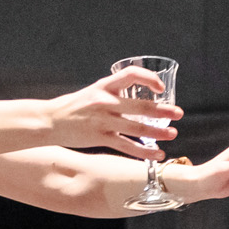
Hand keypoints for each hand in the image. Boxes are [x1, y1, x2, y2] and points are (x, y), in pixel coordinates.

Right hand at [44, 66, 184, 158]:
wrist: (49, 120)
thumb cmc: (74, 107)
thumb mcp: (93, 92)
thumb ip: (114, 94)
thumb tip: (138, 97)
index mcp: (104, 86)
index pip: (132, 74)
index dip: (149, 79)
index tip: (160, 87)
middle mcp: (105, 101)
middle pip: (141, 106)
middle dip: (164, 110)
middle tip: (179, 114)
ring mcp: (103, 120)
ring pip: (138, 128)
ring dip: (159, 132)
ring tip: (173, 134)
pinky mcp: (100, 137)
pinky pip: (127, 146)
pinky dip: (144, 151)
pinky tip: (157, 154)